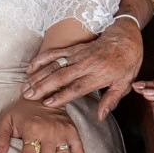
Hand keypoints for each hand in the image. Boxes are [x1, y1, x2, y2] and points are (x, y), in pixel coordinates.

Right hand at [21, 20, 142, 116]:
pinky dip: (41, 60)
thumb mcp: (125, 83)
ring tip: (25, 87)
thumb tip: (101, 116)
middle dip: (43, 87)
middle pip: (61, 76)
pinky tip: (30, 68)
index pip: (77, 87)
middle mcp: (86, 64)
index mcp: (100, 75)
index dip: (61, 96)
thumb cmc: (127, 62)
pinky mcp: (74, 48)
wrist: (126, 36)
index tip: (48, 103)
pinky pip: (55, 53)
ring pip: (54, 65)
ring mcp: (78, 55)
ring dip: (38, 76)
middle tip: (28, 96)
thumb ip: (112, 100)